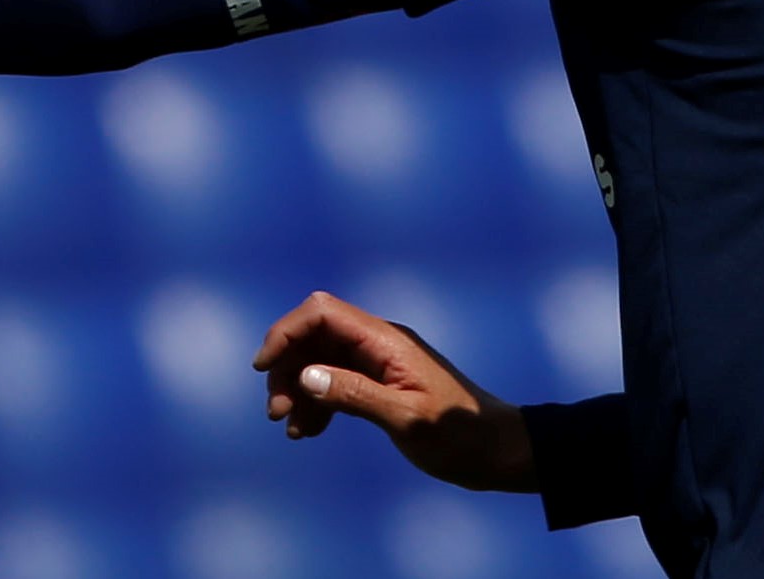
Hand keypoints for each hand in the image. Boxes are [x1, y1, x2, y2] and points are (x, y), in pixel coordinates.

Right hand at [255, 291, 533, 491]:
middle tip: (276, 411)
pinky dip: (318, 402)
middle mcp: (379, 344)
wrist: (499, 451)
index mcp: (386, 341)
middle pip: (315, 336)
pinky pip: (337, 382)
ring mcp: (380, 363)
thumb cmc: (461, 436)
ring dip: (299, 388)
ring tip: (290, 427)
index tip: (264, 368)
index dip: (286, 332)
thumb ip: (355, 395)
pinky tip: (310, 431)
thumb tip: (304, 376)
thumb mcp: (407, 420)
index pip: (322, 312)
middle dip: (288, 368)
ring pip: (321, 361)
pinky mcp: (382, 384)